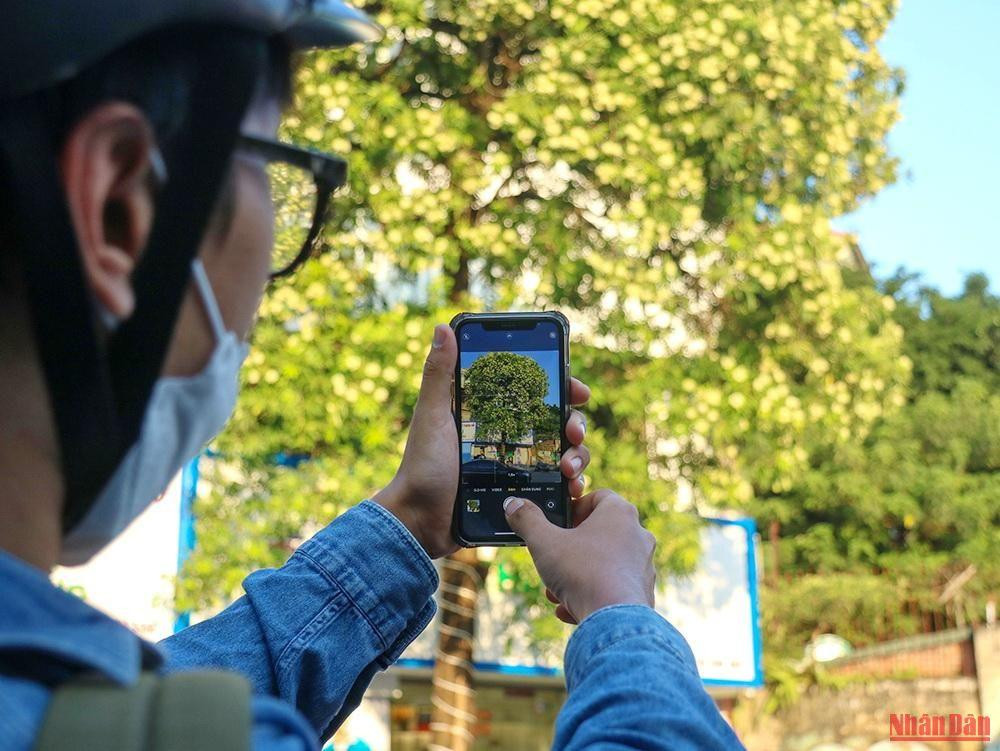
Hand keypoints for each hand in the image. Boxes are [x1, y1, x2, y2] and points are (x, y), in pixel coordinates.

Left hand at [373, 323, 593, 557]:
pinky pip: (557, 488)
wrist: (419, 520)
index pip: (536, 394)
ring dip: (579, 457)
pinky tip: (572, 489)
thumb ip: (438, 375)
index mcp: (493, 414)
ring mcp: (519, 468)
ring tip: (570, 469)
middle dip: (576, 425)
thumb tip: (442, 327)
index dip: (563, 389)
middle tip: (573, 432)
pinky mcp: (523, 496)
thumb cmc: (421, 466)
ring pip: (565, 455)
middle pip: (559, 423)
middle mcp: (511, 438)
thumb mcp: (432, 416)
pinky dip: (571, 486)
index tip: (577, 390)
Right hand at [503, 489, 655, 623]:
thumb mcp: (544, 542)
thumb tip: (514, 505)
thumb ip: (527, 519)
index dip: (575, 509)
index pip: (598, 497)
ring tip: (556, 590)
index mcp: (619, 513)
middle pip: (598, 534)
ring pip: (604, 564)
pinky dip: (591, 595)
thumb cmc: (582, 573)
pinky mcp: (643, 592)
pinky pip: (612, 588)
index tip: (558, 525)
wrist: (613, 621)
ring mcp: (643, 565)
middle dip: (570, 549)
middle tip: (553, 560)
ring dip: (577, 575)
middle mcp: (638, 535)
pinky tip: (570, 609)